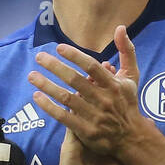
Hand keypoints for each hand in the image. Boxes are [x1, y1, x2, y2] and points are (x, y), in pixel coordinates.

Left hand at [29, 25, 147, 160]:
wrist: (131, 137)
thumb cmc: (127, 102)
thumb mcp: (132, 76)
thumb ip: (127, 51)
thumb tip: (119, 28)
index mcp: (113, 84)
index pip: (91, 66)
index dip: (74, 56)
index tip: (59, 48)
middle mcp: (103, 99)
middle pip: (75, 80)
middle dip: (55, 67)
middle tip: (39, 57)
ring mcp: (94, 116)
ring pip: (66, 98)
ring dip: (47, 86)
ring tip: (32, 75)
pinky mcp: (85, 131)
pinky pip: (63, 117)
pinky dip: (49, 107)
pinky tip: (36, 96)